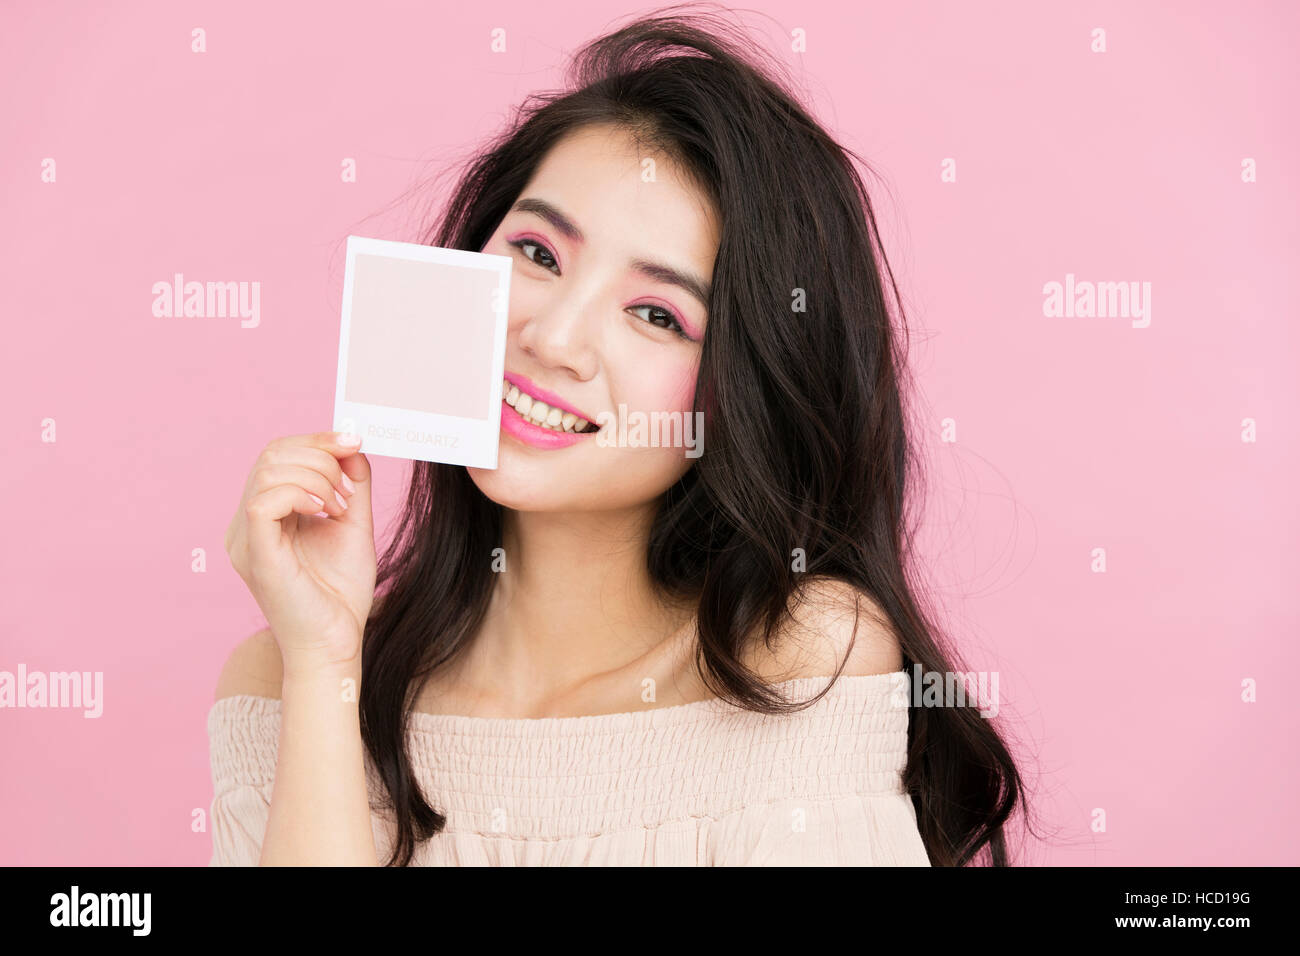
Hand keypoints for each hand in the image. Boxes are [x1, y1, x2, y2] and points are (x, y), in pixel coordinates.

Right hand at [225, 431, 375, 672]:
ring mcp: (245, 539)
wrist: (336, 643)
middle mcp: (246, 523)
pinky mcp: (254, 554)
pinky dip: (301, 493)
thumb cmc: (340, 592)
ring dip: (317, 477)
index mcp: (265, 514)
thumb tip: (351, 445)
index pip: (278, 454)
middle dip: (320, 457)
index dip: (316, 440)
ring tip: (340, 508)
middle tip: (349, 491)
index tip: (354, 442)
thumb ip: (352, 483)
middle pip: (272, 454)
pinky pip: (263, 500)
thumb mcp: (352, 523)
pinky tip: (325, 511)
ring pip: (268, 471)